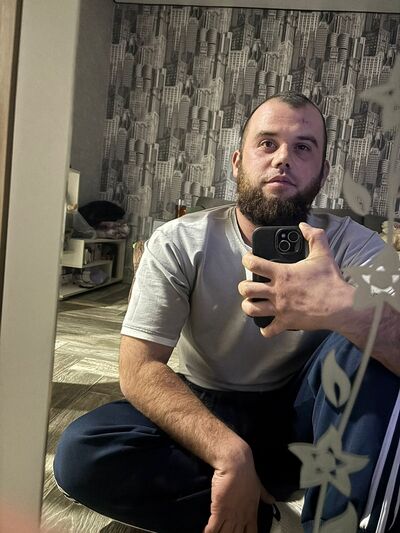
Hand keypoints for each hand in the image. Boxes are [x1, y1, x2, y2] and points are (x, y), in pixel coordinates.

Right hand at [203, 455, 273, 532]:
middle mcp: (241, 518)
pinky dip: (208, 531)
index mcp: (252, 514)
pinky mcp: (219, 510)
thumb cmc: (247, 474)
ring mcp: (230, 515)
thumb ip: (265, 495)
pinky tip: (204, 532)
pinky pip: (212, 528)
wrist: (236, 464)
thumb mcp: (259, 486)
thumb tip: (272, 500)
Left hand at [238, 223, 353, 336]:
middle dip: (244, 286)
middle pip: (246, 289)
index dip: (247, 259)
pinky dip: (265, 329)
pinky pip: (269, 330)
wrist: (342, 305)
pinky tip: (267, 325)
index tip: (249, 259)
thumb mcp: (323, 254)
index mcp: (282, 273)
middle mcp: (277, 291)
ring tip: (252, 303)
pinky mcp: (286, 322)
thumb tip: (304, 226)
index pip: (253, 263)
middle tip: (249, 284)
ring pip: (251, 309)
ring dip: (249, 306)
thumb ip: (314, 236)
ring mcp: (280, 308)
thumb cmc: (331, 281)